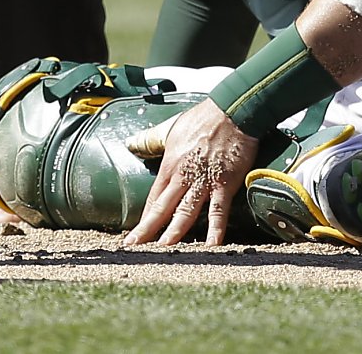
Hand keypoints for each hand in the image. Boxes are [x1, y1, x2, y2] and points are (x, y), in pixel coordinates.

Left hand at [126, 99, 257, 246]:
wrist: (231, 110)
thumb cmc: (203, 117)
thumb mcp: (171, 128)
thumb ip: (151, 139)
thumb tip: (130, 144)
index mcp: (170, 164)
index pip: (154, 197)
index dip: (145, 217)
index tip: (135, 235)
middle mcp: (183, 176)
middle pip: (162, 207)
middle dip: (148, 230)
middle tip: (135, 250)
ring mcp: (204, 181)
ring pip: (185, 212)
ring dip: (174, 233)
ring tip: (163, 252)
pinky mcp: (224, 183)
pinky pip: (217, 211)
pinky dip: (214, 230)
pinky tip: (210, 247)